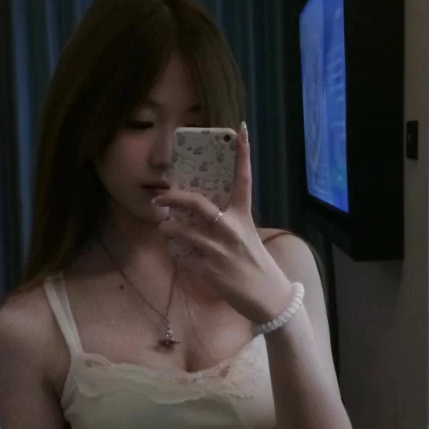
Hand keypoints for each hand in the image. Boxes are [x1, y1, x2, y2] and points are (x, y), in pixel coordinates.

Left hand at [154, 123, 292, 324]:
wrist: (269, 298)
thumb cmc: (258, 266)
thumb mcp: (247, 237)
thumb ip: (227, 224)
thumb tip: (201, 217)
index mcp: (243, 217)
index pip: (244, 179)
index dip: (243, 153)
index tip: (241, 129)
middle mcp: (230, 229)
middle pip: (197, 204)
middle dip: (173, 198)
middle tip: (159, 197)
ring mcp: (219, 250)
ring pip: (182, 232)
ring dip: (168, 229)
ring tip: (164, 229)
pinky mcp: (210, 271)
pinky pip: (183, 258)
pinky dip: (178, 256)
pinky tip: (179, 256)